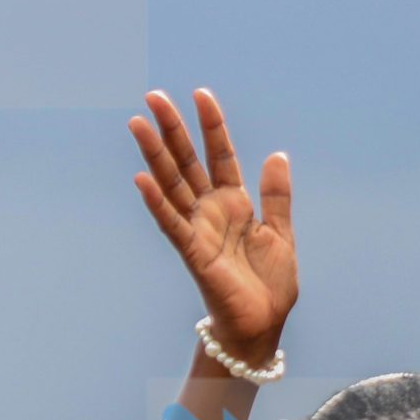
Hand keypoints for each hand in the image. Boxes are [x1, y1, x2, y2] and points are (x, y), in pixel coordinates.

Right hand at [128, 88, 295, 362]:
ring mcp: (198, 231)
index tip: (201, 94)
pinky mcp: (192, 254)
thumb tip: (277, 155)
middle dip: (172, 129)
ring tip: (138, 124)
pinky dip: (156, 202)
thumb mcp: (281, 233)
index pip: (220, 155)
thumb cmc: (269, 285)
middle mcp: (211, 212)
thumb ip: (276, 196)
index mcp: (234, 204)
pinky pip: (171, 225)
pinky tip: (142, 179)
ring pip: (172, 186)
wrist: (263, 326)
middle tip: (153, 96)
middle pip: (187, 162)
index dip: (212, 125)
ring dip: (154, 155)